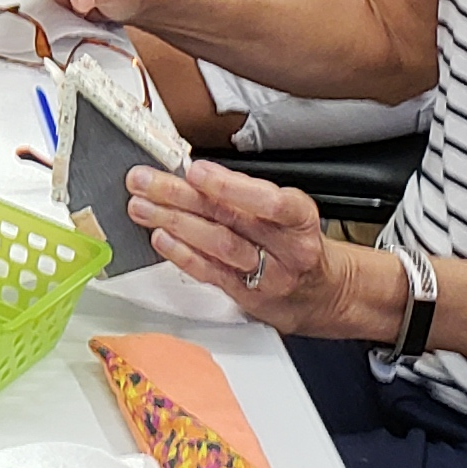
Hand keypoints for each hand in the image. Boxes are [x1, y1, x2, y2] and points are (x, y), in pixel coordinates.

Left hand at [122, 161, 374, 339]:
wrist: (323, 292)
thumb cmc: (297, 241)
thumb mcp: (286, 209)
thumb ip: (246, 192)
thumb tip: (194, 173)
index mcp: (299, 218)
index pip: (268, 201)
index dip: (231, 187)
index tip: (197, 172)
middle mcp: (285, 248)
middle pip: (230, 219)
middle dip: (181, 196)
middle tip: (145, 181)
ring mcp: (266, 275)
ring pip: (218, 246)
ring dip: (174, 223)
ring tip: (142, 207)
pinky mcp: (247, 296)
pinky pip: (212, 273)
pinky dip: (183, 254)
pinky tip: (161, 238)